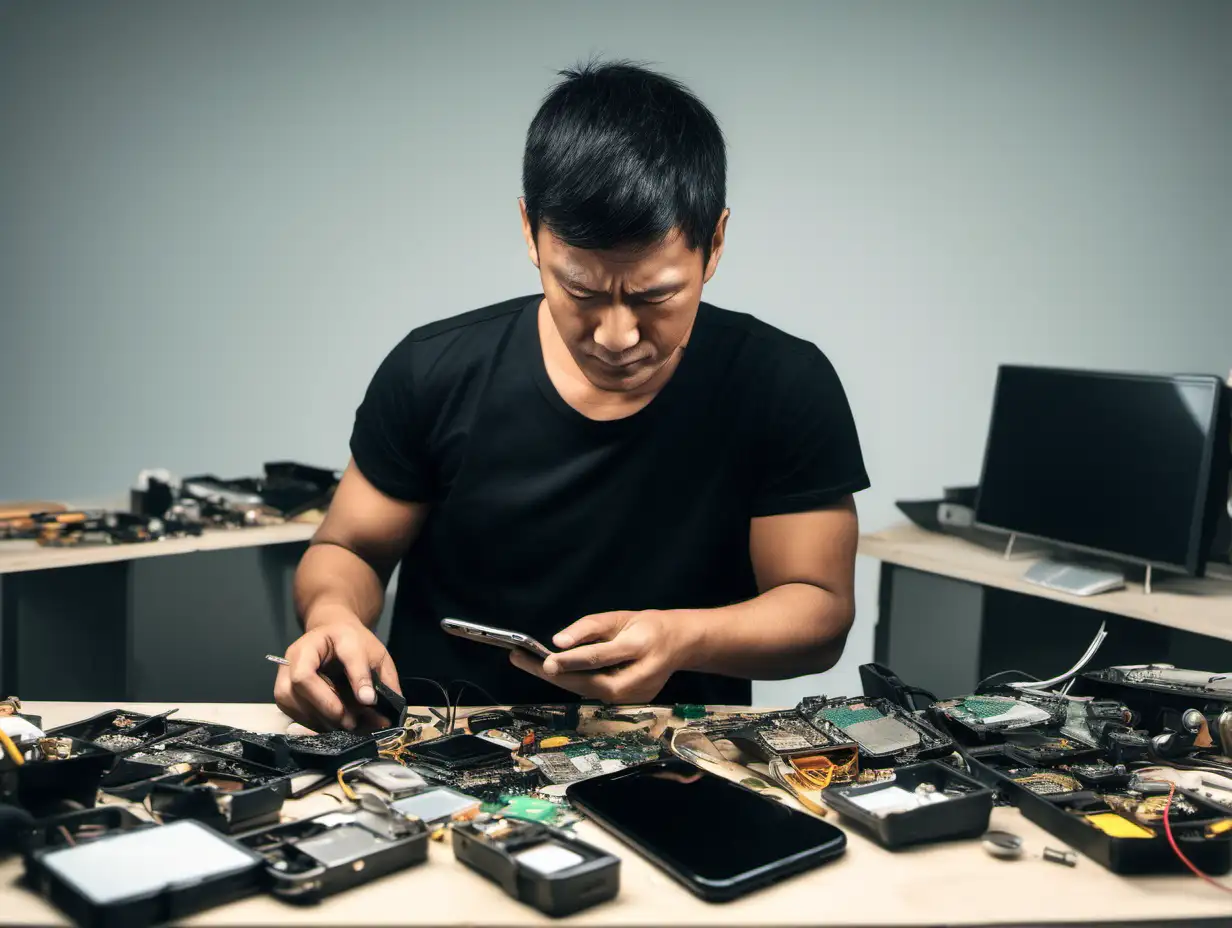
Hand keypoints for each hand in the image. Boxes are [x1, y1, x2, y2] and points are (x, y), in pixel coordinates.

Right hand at [273, 607, 400, 731]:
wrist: (332, 636)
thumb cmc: (354, 645)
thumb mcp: (376, 655)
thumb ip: (383, 679)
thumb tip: (385, 710)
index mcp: (332, 634)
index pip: (345, 654)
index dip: (357, 677)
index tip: (369, 700)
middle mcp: (299, 650)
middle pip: (302, 679)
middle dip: (328, 706)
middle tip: (352, 722)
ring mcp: (284, 669)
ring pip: (290, 698)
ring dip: (317, 717)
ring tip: (344, 725)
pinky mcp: (281, 687)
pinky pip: (289, 709)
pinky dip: (310, 721)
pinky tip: (330, 724)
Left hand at [508, 610, 698, 702]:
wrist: (679, 645)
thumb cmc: (647, 627)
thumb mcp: (620, 617)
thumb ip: (588, 629)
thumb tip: (558, 643)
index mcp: (641, 648)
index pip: (601, 657)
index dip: (572, 659)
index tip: (546, 658)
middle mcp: (639, 679)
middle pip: (589, 682)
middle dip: (553, 673)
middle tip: (520, 658)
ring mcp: (634, 697)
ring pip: (588, 690)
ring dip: (558, 678)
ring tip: (527, 661)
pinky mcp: (628, 703)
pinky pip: (594, 692)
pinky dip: (573, 681)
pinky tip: (552, 671)